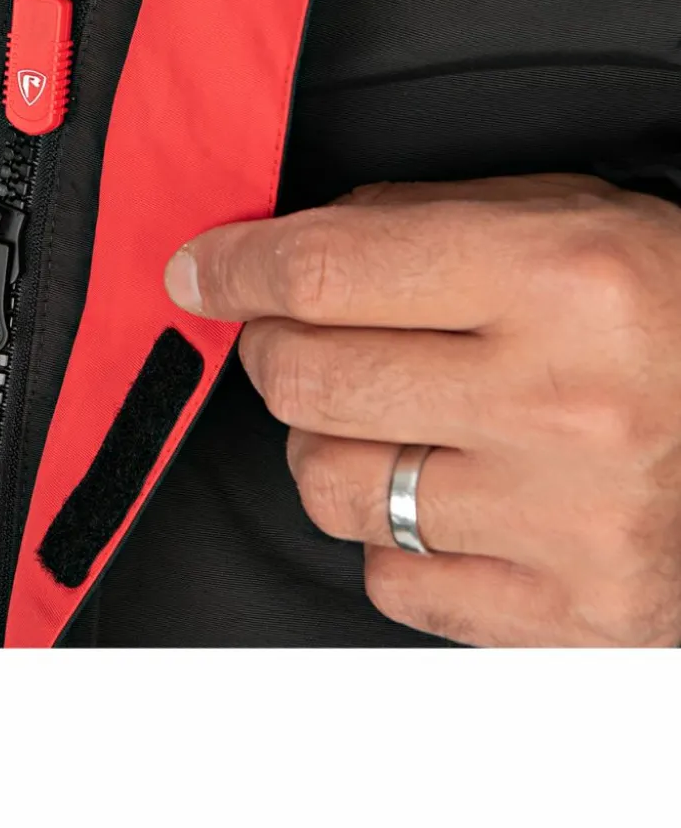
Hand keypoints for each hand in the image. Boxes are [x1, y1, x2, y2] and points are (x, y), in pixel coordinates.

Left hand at [164, 174, 680, 646]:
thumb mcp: (572, 222)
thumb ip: (421, 224)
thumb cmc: (678, 315)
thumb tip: (279, 252)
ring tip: (381, 417)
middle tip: (296, 336)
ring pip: (326, 485)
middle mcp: (558, 403)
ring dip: (323, 442)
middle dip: (271, 348)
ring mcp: (563, 521)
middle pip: (304, 378)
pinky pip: (390, 577)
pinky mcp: (568, 612)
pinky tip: (441, 493)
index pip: (325, 270)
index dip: (236, 266)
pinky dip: (388, 534)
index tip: (201, 270)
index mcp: (560, 279)